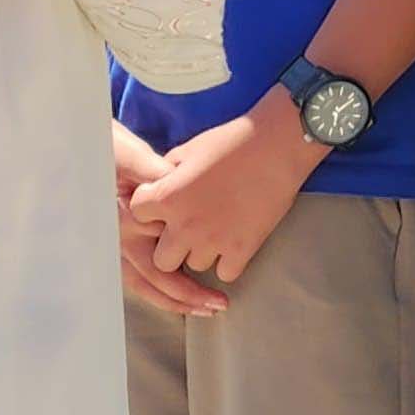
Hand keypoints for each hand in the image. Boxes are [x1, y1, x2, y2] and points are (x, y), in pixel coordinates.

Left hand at [131, 97, 323, 283]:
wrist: (277, 146)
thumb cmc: (232, 141)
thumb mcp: (188, 150)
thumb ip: (165, 174)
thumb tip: (157, 188)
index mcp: (168, 197)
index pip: (137, 216)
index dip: (149, 209)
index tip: (163, 204)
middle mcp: (186, 225)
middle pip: (161, 259)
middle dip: (170, 246)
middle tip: (186, 230)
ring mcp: (214, 241)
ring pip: (194, 267)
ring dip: (201, 253)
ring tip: (215, 231)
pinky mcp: (242, 249)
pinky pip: (225, 273)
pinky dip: (228, 262)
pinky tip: (234, 242)